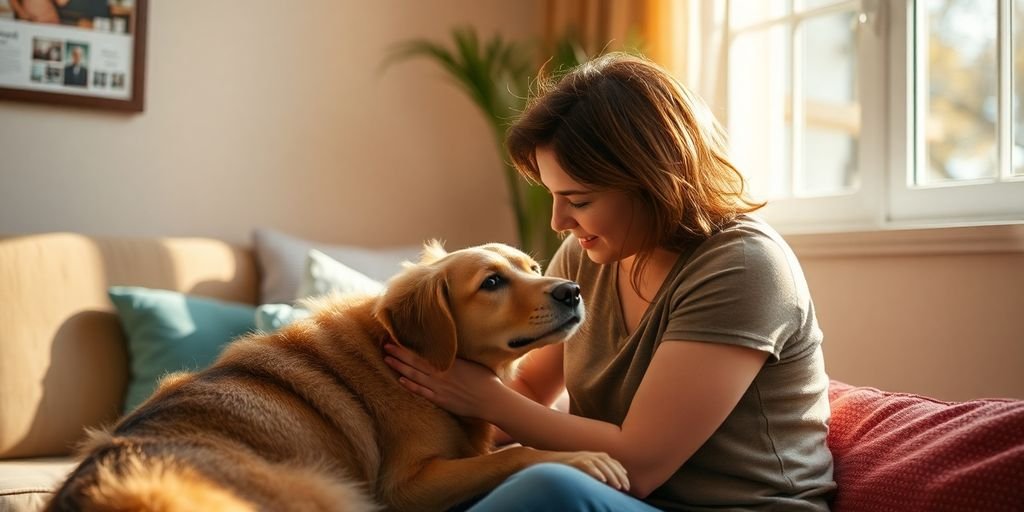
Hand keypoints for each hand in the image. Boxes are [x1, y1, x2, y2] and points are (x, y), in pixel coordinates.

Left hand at [383, 343, 505, 419]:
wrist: (492, 400)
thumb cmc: (486, 380)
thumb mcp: (472, 363)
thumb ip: (457, 358)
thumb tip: (448, 350)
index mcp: (450, 362)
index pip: (424, 352)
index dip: (408, 346)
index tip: (396, 339)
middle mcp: (442, 373)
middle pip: (416, 362)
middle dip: (399, 353)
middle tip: (385, 345)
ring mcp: (440, 387)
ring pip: (415, 375)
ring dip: (400, 367)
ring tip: (387, 359)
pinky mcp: (441, 400)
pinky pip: (422, 392)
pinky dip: (411, 385)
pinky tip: (401, 379)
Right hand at [552, 451, 629, 491]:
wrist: (551, 462)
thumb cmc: (570, 469)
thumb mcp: (586, 469)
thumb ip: (598, 472)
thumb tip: (611, 484)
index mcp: (596, 456)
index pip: (612, 463)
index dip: (621, 473)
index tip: (627, 484)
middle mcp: (591, 455)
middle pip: (609, 463)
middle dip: (619, 476)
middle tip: (626, 488)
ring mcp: (584, 456)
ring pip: (601, 464)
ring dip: (611, 475)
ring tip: (617, 486)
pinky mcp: (576, 461)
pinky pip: (588, 465)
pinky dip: (596, 472)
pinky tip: (602, 480)